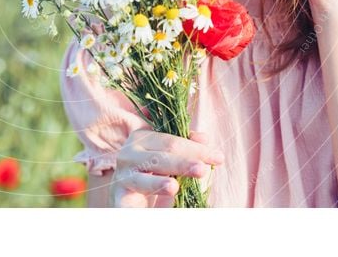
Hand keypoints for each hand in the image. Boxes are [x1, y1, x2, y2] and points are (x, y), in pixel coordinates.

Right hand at [109, 129, 224, 207]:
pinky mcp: (120, 197)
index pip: (172, 141)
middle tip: (203, 170)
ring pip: (143, 179)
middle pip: (161, 157)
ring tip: (174, 187)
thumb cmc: (153, 173)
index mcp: (142, 136)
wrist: (129, 198)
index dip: (195, 148)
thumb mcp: (171, 158)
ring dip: (158, 183)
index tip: (218, 157)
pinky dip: (140, 201)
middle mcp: (129, 153)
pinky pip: (132, 200)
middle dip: (183, 163)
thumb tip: (204, 138)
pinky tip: (155, 201)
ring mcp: (123, 175)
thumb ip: (186, 147)